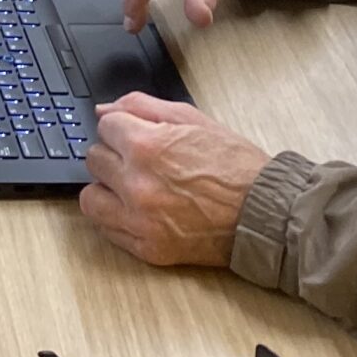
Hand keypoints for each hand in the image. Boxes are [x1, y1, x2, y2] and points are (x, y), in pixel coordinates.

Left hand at [79, 93, 271, 268]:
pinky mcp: (148, 249)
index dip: (124, 128)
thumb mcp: (192, 120)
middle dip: (115, 155)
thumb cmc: (235, 167)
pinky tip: (137, 210)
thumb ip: (143, 107)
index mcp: (147, 147)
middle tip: (140, 161)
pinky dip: (116, 218)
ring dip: (107, 188)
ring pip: (91, 198)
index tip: (137, 135)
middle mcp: (137, 185)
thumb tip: (105, 110)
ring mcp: (140, 221)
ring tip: (132, 187)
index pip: (105, 126)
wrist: (266, 215)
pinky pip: (106, 230)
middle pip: (95, 159)